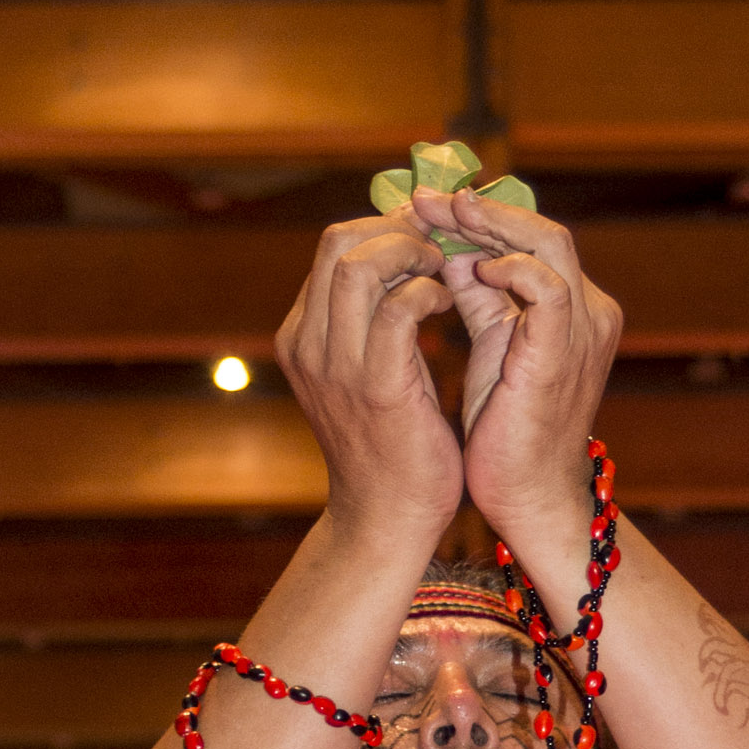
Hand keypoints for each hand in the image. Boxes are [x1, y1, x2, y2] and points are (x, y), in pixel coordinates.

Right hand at [274, 216, 463, 547]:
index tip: (424, 234)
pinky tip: (447, 303)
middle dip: (397, 229)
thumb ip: (371, 320)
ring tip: (442, 268)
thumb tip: (402, 262)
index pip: (332, 248)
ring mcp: (338, 367)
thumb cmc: (389, 447)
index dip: (383, 228)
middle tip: (438, 242)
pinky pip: (398, 309)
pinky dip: (427, 292)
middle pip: (339, 242)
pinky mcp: (377, 388)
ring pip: (361, 266)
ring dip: (412, 254)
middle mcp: (308, 346)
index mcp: (301, 337)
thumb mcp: (366, 372)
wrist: (386, 521)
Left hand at [417, 188, 621, 550]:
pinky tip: (470, 272)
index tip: (428, 207)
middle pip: (541, 229)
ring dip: (490, 224)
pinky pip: (545, 284)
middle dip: (479, 210)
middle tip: (426, 198)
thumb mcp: (491, 348)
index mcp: (571, 310)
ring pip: (548, 241)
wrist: (528, 499)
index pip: (531, 240)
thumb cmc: (506, 434)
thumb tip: (449, 251)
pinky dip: (508, 268)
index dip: (480, 218)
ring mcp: (583, 328)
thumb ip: (479, 298)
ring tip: (443, 218)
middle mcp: (588, 311)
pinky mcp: (564, 350)